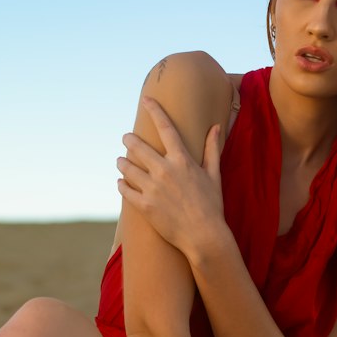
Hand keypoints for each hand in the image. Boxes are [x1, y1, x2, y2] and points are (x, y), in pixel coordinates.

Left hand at [117, 96, 225, 261]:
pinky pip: (124, 189)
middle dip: (129, 139)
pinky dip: (121, 184)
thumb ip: (211, 149)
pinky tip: (121, 182)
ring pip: (127, 167)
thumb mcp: (214, 175)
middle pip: (138, 146)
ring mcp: (152, 189)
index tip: (146, 100)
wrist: (204, 236)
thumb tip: (215, 126)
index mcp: (182, 161)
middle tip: (126, 138)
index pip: (166, 128)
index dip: (155, 110)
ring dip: (122, 162)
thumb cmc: (211, 205)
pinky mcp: (144, 206)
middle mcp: (165, 171)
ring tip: (121, 161)